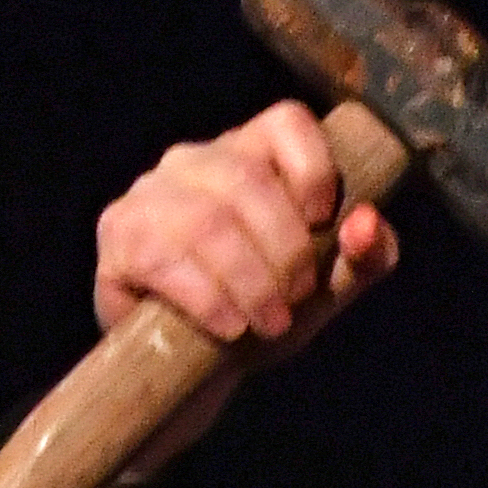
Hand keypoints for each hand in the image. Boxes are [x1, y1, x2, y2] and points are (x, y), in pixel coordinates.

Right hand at [89, 101, 399, 471]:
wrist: (193, 365)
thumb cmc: (263, 309)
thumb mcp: (326, 289)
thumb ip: (363, 256)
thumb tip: (368, 223)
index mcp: (253, 154)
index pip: (287, 122)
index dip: (313, 168)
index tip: (322, 223)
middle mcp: (197, 160)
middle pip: (249, 181)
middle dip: (285, 249)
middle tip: (295, 298)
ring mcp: (151, 192)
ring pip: (208, 220)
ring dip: (250, 281)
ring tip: (268, 322)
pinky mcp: (119, 233)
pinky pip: (164, 256)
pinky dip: (208, 298)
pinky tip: (229, 326)